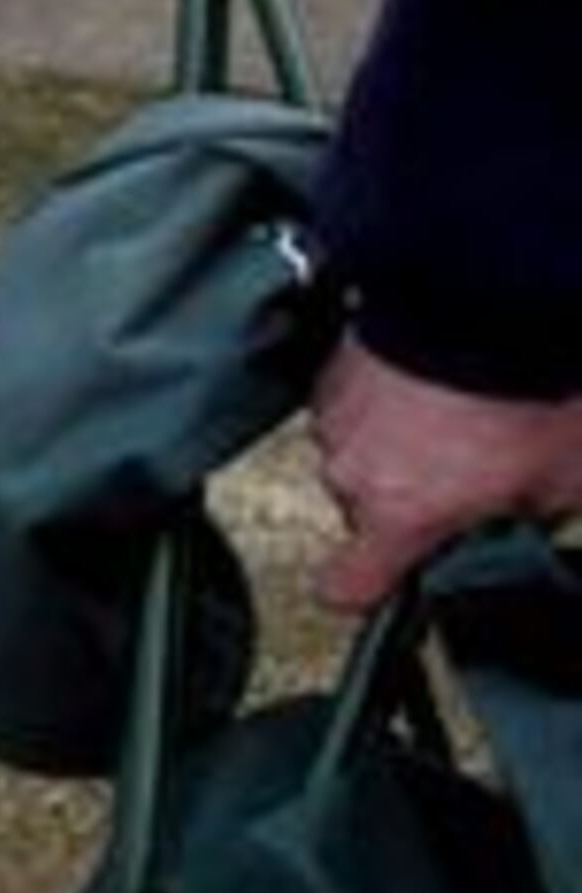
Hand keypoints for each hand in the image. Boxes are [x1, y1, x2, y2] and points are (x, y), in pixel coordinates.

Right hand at [309, 335, 581, 610]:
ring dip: (395, 443)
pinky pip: (353, 404)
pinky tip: (429, 382)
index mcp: (400, 516)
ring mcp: (334, 419)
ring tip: (452, 413)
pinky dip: (384, 399)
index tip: (388, 579)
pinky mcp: (332, 371)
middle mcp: (351, 474)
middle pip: (366, 510)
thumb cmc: (522, 396)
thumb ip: (528, 518)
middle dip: (409, 495)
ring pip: (359, 454)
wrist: (485, 302)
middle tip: (466, 468)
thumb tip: (523, 520)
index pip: (348, 587)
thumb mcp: (563, 483)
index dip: (367, 590)